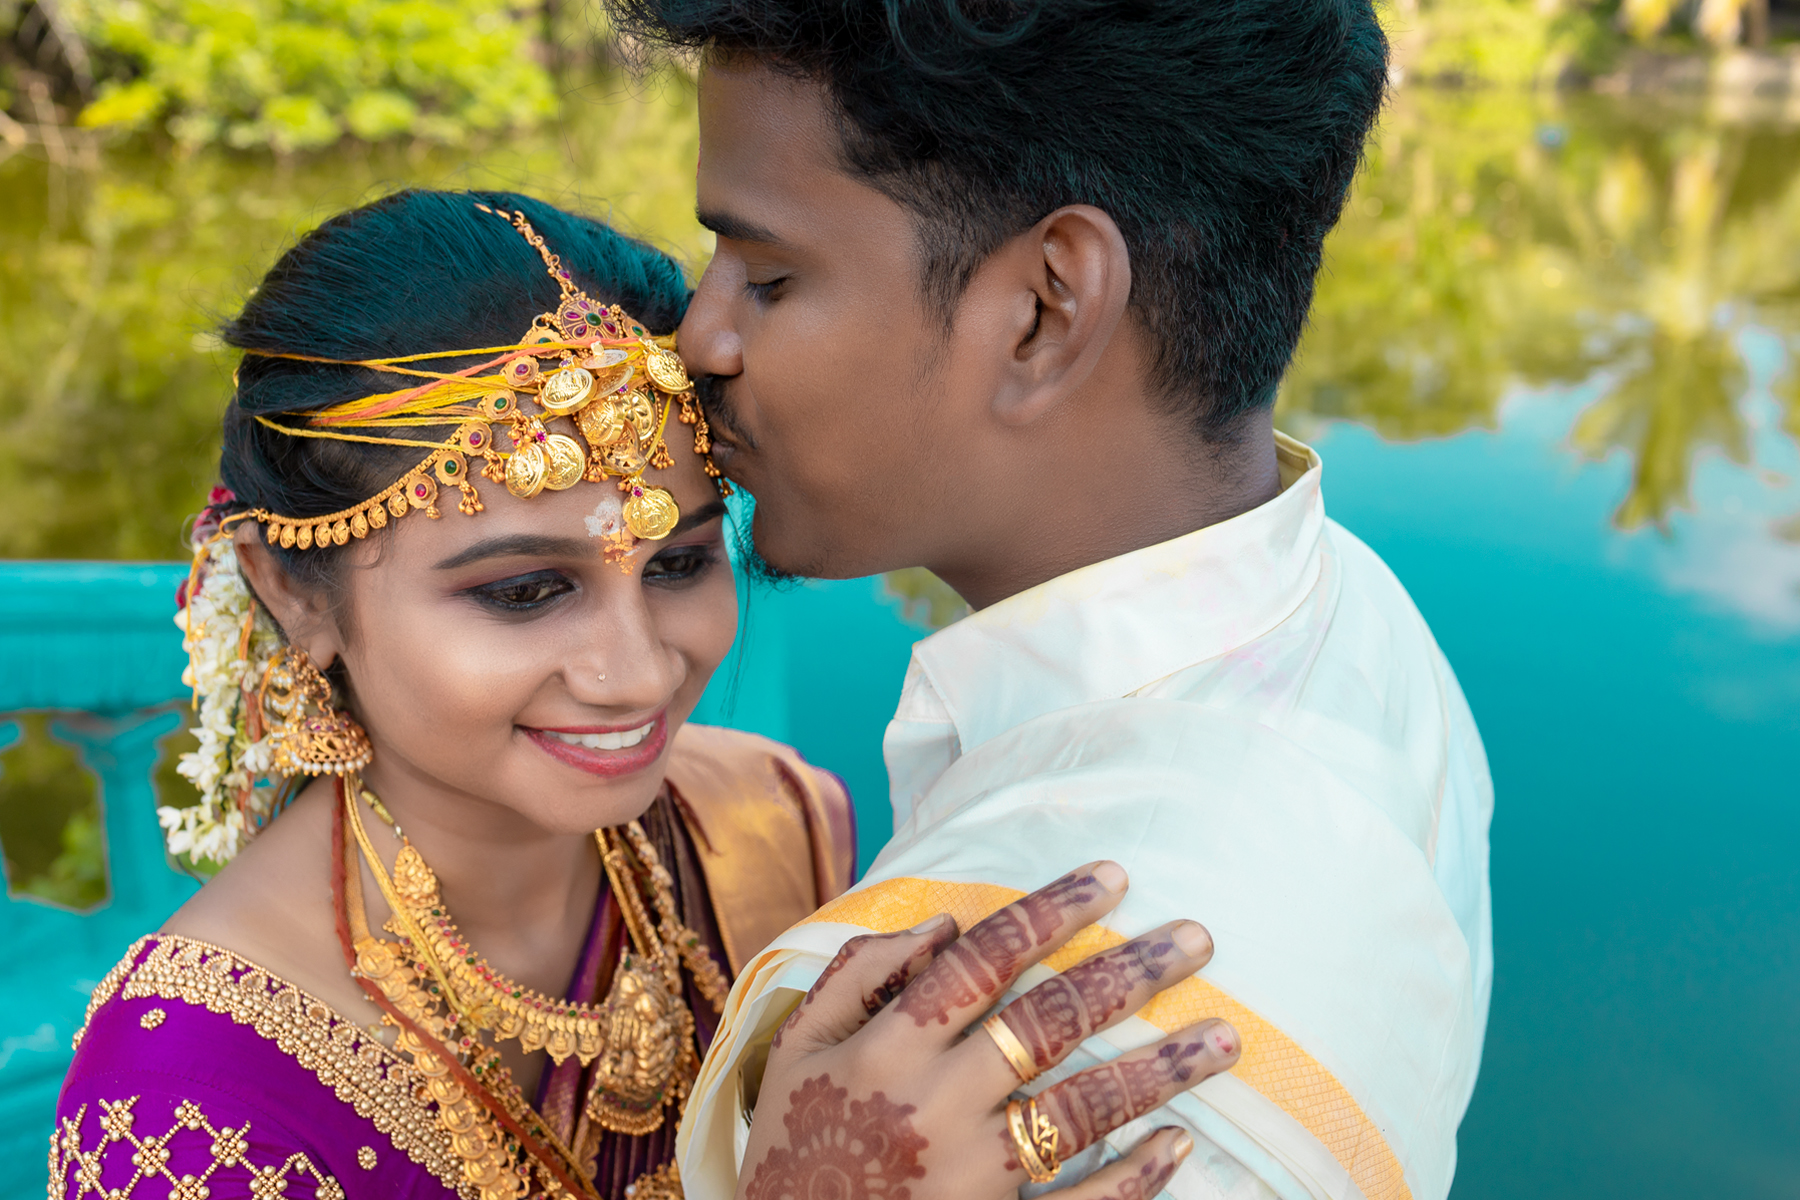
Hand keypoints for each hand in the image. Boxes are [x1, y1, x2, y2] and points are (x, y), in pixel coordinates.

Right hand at [735, 862, 1239, 1199]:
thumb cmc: (791, 1146)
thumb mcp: (795, 1049)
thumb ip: (857, 975)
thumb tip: (945, 924)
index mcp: (885, 1047)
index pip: (983, 960)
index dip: (1051, 912)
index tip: (1114, 879)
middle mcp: (934, 1101)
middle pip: (1048, 1022)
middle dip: (1129, 973)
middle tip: (1198, 938)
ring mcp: (968, 1172)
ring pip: (1081, 1108)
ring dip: (1159, 1070)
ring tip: (1224, 1038)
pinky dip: (1132, 1178)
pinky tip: (1178, 1143)